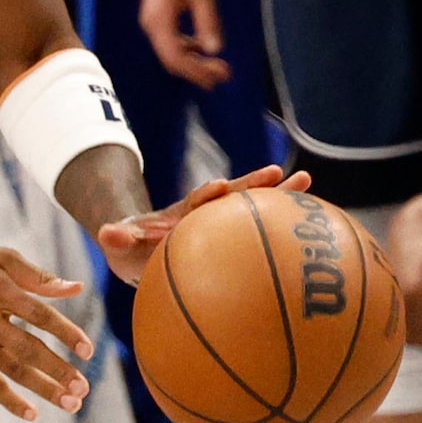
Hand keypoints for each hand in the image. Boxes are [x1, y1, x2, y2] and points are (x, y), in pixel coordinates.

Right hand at [0, 235, 93, 420]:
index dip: (65, 332)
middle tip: (84, 388)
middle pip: (28, 349)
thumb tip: (75, 288)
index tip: (87, 350)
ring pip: (11, 370)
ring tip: (70, 403)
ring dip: (42, 389)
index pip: (39, 315)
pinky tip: (31, 413)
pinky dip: (9, 400)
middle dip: (58, 371)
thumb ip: (37, 276)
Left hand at [97, 164, 307, 285]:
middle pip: (233, 194)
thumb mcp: (119, 245)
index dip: (206, 194)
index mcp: (180, 214)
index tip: (219, 186)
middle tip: (278, 172)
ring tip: (308, 181)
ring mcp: (221, 222)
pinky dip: (283, 226)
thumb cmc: (131, 250)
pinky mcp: (231, 235)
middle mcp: (205, 212)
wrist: (143, 249)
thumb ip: (115, 238)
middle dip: (253, 184)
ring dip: (278, 195)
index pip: (196, 200)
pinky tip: (316, 225)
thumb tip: (106, 233)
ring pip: (253, 206)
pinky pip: (260, 230)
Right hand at [139, 0, 228, 88]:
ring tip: (218, 66)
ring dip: (194, 61)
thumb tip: (214, 49)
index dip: (198, 71)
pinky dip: (188, 49)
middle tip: (224, 75)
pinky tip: (204, 47)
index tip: (222, 74)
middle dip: (197, 71)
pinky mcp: (159, 14)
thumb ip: (207, 20)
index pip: (176, 58)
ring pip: (171, 52)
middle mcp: (151, 24)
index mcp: (159, 20)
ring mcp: (153, 20)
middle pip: (171, 60)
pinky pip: (171, 41)